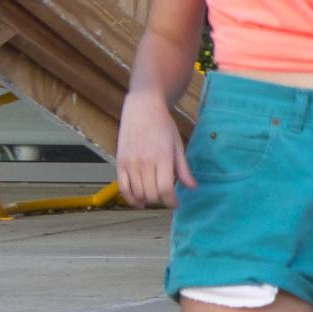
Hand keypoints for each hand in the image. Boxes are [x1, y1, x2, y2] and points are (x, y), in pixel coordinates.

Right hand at [116, 92, 195, 207]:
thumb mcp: (177, 144)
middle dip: (161, 201)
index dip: (172, 202)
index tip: (176, 203)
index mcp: (162, 157)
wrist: (142, 108)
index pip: (165, 189)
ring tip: (154, 197)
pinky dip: (130, 198)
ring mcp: (130, 163)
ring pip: (138, 193)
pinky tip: (138, 202)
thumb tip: (192, 188)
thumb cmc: (163, 125)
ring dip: (147, 200)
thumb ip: (183, 168)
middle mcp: (145, 162)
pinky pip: (122, 187)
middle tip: (166, 197)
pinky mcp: (120, 162)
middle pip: (151, 194)